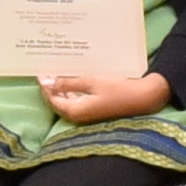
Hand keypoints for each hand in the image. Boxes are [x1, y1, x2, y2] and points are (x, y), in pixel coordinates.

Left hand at [34, 68, 173, 124]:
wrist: (144, 98)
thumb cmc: (118, 88)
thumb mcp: (91, 81)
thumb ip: (67, 82)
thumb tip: (45, 81)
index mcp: (75, 111)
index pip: (52, 99)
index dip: (45, 86)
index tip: (42, 71)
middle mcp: (79, 116)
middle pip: (58, 102)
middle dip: (53, 87)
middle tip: (49, 69)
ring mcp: (87, 115)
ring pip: (68, 101)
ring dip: (63, 89)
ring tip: (60, 72)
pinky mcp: (95, 110)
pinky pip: (77, 101)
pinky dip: (73, 91)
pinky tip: (75, 79)